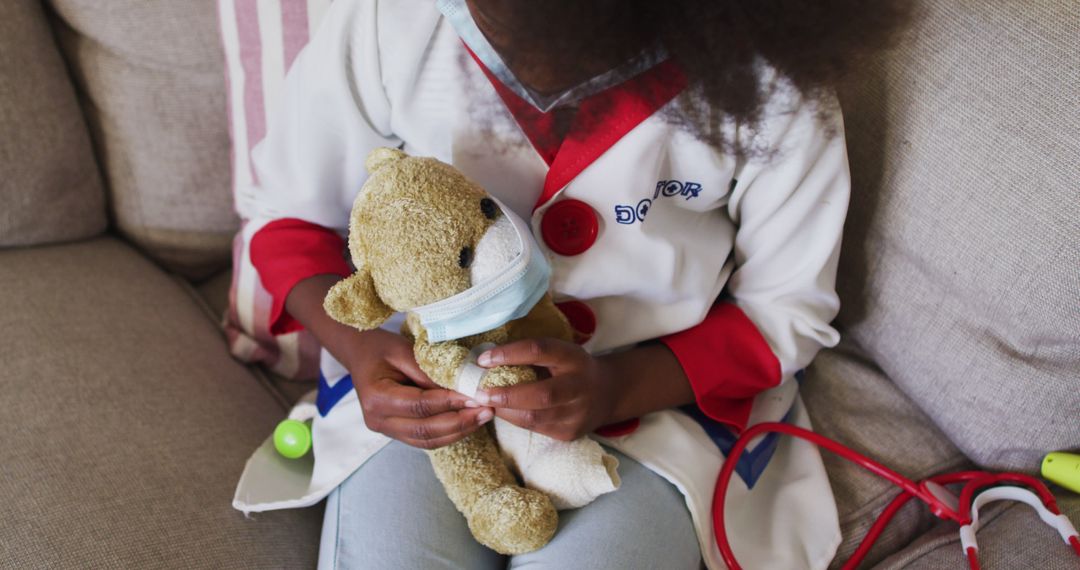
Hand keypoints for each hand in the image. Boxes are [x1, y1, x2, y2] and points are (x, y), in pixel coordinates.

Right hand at [344, 329, 493, 448]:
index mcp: (376, 398)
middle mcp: (378, 420)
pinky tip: (468, 423)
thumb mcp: (403, 350)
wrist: (359, 354)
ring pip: (427, 440)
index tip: (475, 396)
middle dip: (459, 422)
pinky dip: (448, 434)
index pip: (420, 405)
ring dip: (458, 431)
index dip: (449, 403)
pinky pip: (425, 440)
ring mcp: (385, 430)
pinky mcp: (395, 432)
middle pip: (424, 430)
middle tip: (486, 410)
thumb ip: (428, 372)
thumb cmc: (379, 347)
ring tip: (483, 417)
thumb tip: (460, 388)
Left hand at [474, 338, 617, 441]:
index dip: (509, 354)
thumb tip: (487, 360)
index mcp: (574, 358)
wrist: (608, 393)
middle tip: (479, 393)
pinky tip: (502, 412)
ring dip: (504, 411)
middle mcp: (579, 386)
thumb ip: (532, 355)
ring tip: (485, 404)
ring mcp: (576, 414)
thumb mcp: (560, 353)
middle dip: (506, 394)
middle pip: (541, 394)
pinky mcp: (569, 433)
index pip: (539, 351)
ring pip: (534, 418)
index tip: (484, 359)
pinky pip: (535, 428)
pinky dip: (514, 420)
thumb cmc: (572, 368)